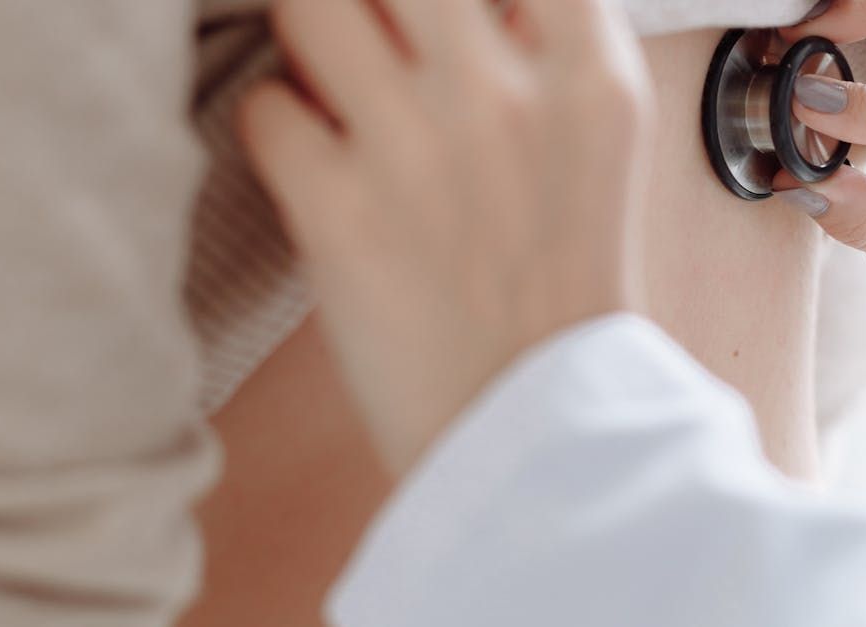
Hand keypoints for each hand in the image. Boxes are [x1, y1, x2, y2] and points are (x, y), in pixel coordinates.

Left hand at [238, 0, 652, 474]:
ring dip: (311, 33)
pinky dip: (278, 125)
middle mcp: (505, 97)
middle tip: (376, 30)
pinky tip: (314, 160)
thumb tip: (473, 0)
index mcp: (593, 80)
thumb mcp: (599, 149)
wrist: (534, 425)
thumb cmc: (568, 287)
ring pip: (309, 5)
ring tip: (332, 77)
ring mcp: (418, 153)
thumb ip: (550, 51)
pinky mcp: (337, 216)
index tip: (434, 10)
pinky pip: (266, 108)